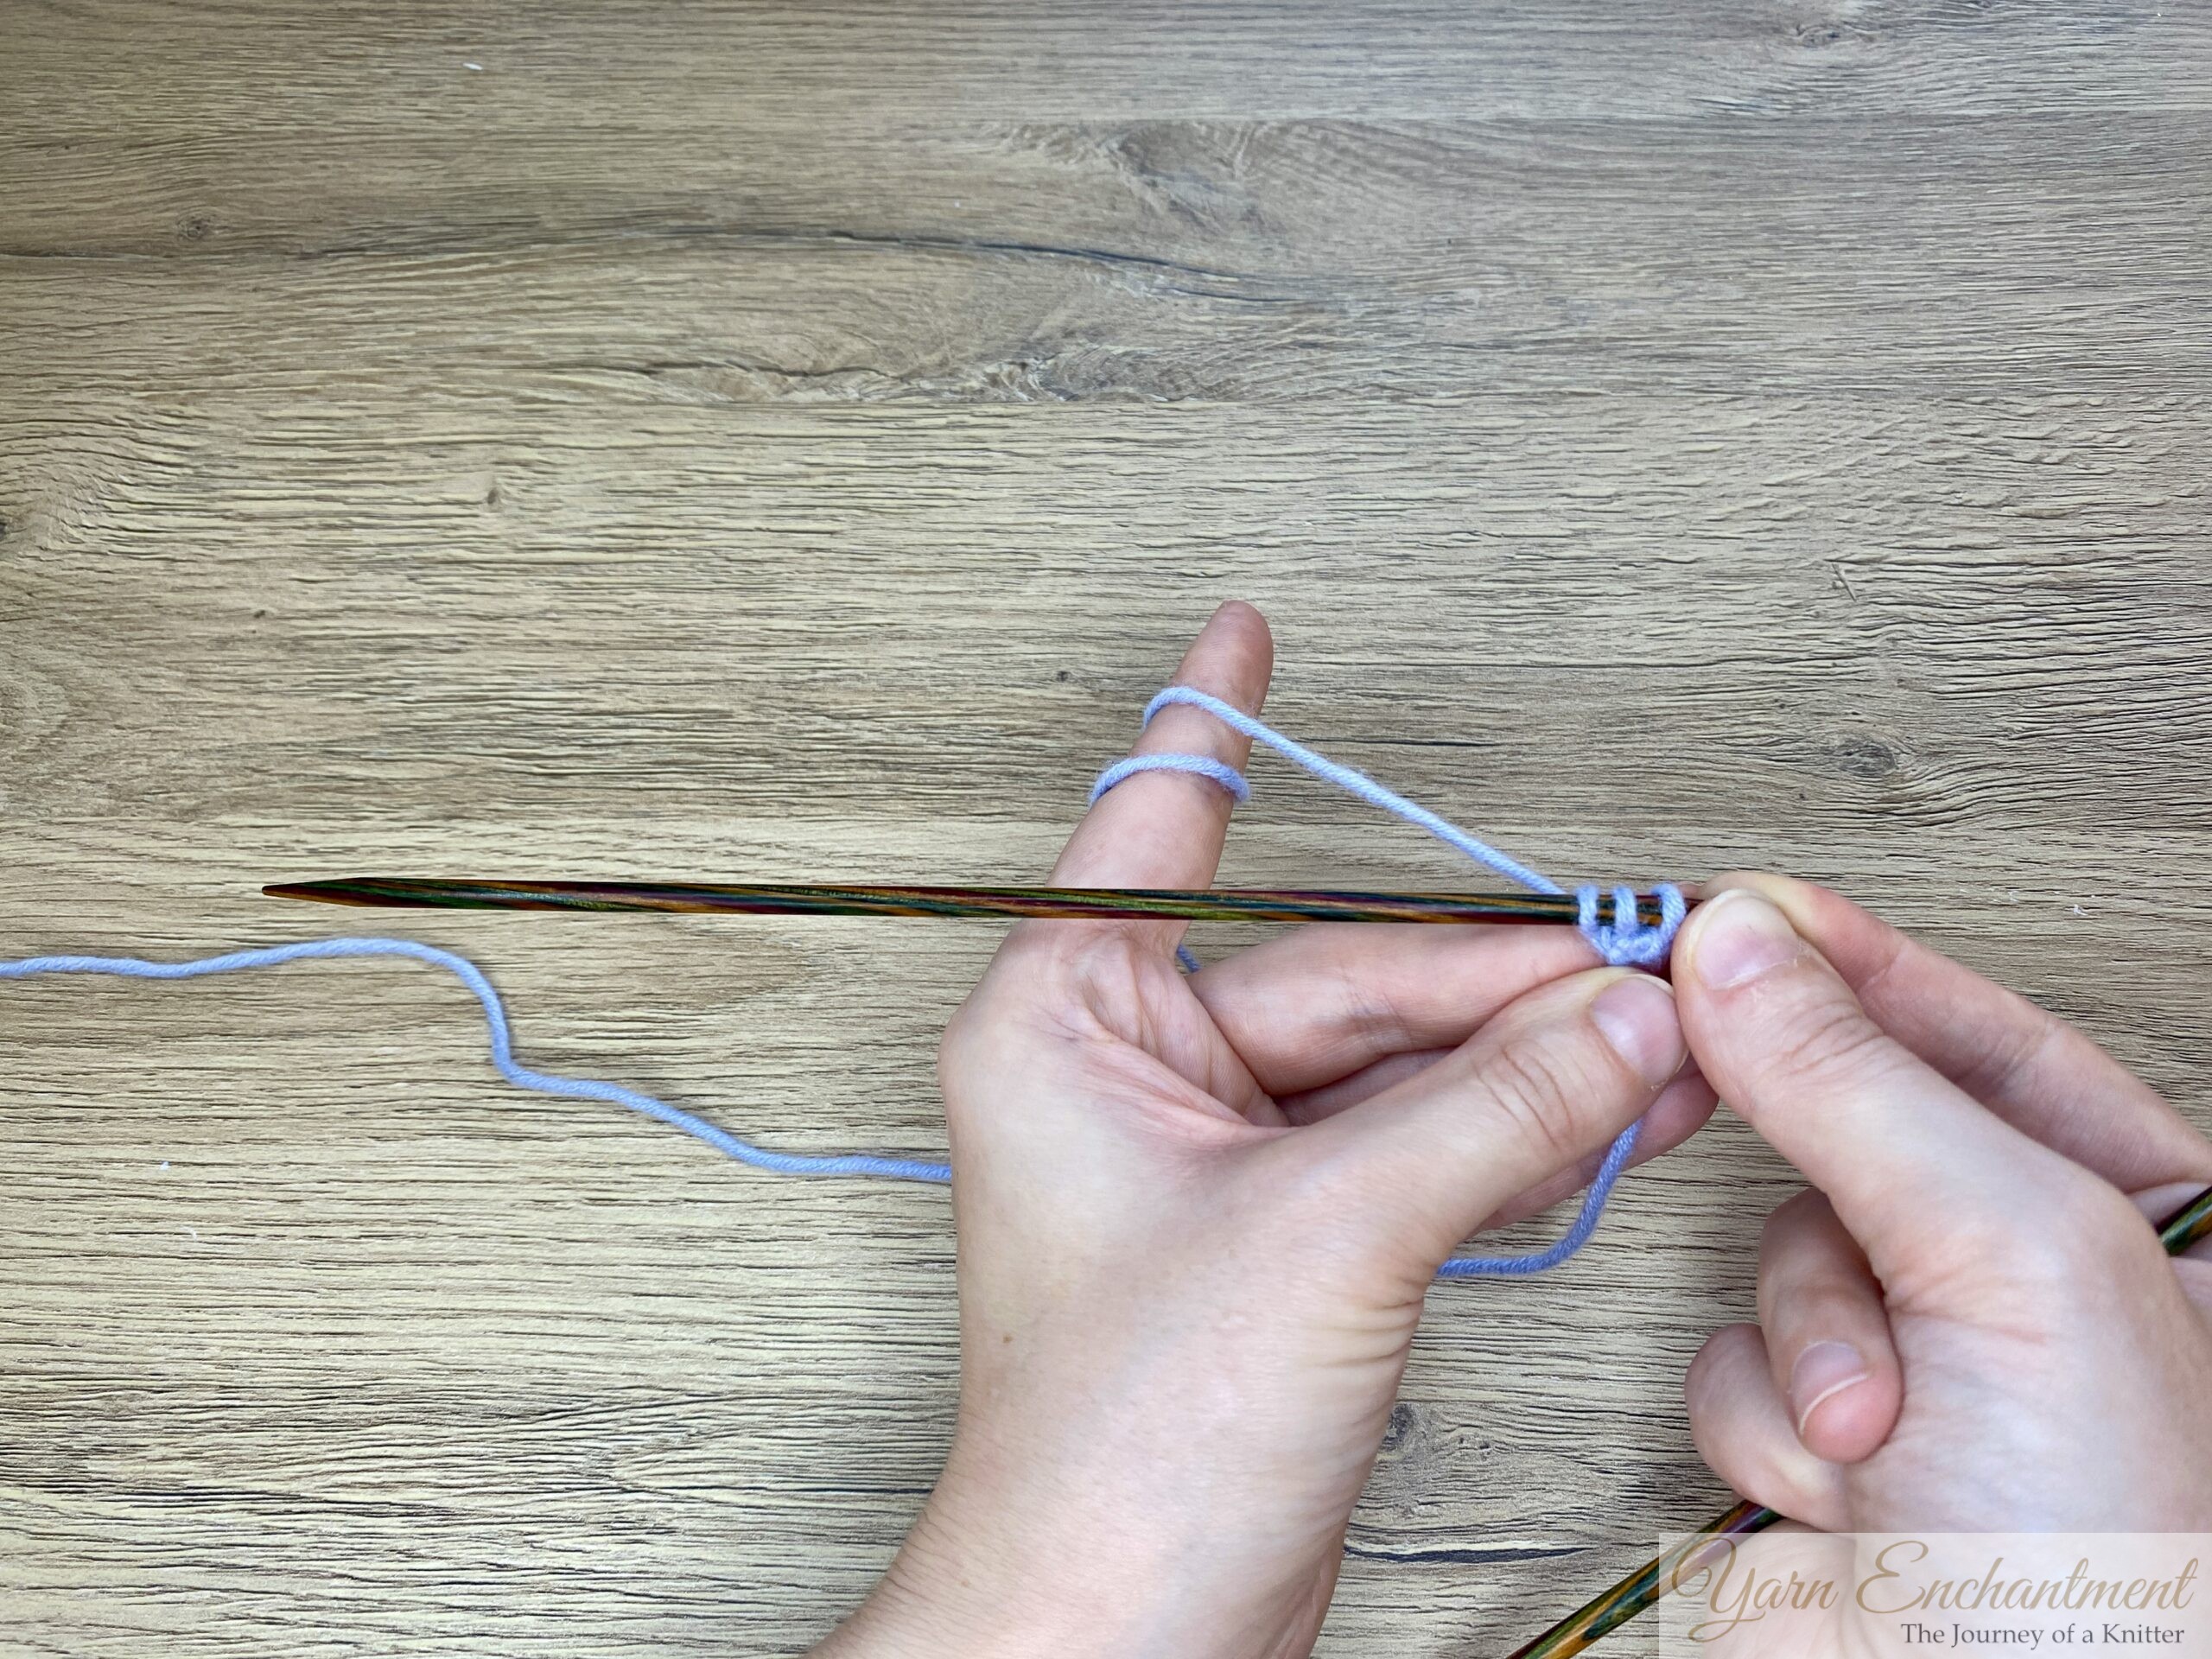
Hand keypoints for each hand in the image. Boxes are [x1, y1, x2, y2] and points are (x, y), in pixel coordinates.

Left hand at [814, 602, 1712, 1658]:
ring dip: (1524, 1057)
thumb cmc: (1119, 1454)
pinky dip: (1505, 1133)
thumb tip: (1621, 1015)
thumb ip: (1490, 1110)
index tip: (1241, 630)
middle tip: (1641, 962)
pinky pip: (1409, 1141)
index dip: (1212, 721)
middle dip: (1499, 975)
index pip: (1157, 830)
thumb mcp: (1327, 1240)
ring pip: (1394, 1060)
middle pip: (1344, 971)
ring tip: (1657, 1042)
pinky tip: (1602, 1118)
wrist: (1121, 1630)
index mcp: (1067, 1026)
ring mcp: (1212, 1160)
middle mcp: (1131, 1075)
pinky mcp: (1280, 1237)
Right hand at [1674, 876, 2211, 1530]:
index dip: (1856, 965)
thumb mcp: (2009, 1261)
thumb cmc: (2123, 1571)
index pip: (1983, 1035)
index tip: (1738, 911)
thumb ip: (1860, 1083)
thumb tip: (1740, 945)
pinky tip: (1837, 1494)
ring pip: (1775, 1261)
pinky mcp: (1826, 1459)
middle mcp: (2038, 1293)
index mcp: (2149, 1220)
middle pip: (1852, 1138)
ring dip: (1801, 1342)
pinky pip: (1730, 1371)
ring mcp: (1929, 1378)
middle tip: (1702, 1072)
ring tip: (1876, 1435)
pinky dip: (1762, 1428)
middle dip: (1818, 1189)